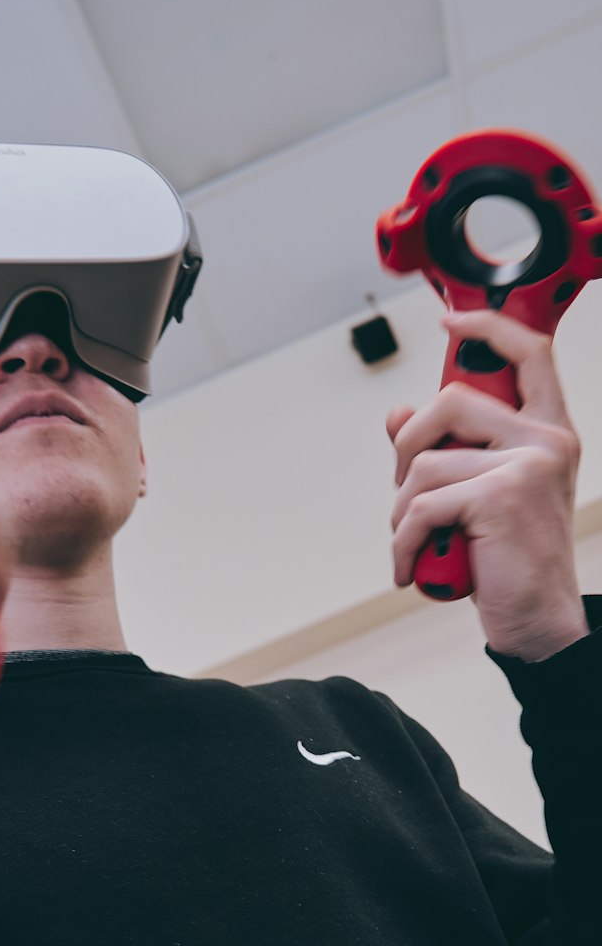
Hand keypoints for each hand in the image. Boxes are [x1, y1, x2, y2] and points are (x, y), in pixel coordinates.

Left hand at [386, 311, 588, 661]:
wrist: (539, 623)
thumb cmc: (510, 562)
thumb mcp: (477, 498)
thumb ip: (446, 453)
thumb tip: (397, 414)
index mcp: (548, 432)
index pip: (529, 353)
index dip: (487, 327)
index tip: (449, 321)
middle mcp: (547, 440)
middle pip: (451, 401)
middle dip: (407, 446)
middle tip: (405, 493)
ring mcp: (528, 466)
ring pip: (424, 462)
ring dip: (400, 510)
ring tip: (413, 542)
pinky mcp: (501, 498)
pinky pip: (421, 505)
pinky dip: (400, 541)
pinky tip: (407, 567)